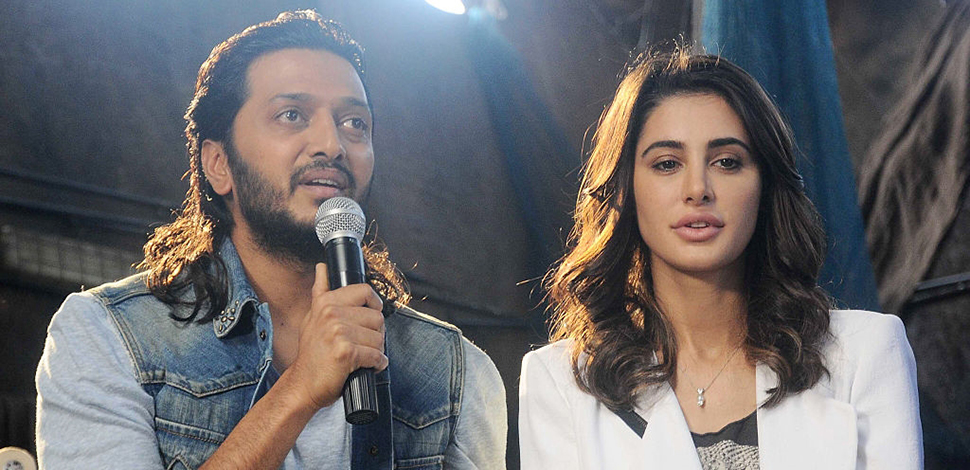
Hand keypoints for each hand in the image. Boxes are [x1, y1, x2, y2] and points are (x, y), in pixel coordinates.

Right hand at [286, 263, 386, 410]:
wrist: (303, 385)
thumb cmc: (311, 354)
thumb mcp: (312, 317)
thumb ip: (320, 291)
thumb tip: (321, 267)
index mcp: (326, 302)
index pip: (365, 291)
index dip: (374, 304)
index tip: (371, 315)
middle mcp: (331, 314)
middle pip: (377, 318)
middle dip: (375, 334)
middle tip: (362, 344)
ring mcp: (338, 332)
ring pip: (379, 338)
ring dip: (376, 351)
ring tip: (361, 356)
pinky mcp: (346, 352)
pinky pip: (376, 356)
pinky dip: (377, 364)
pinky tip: (366, 367)